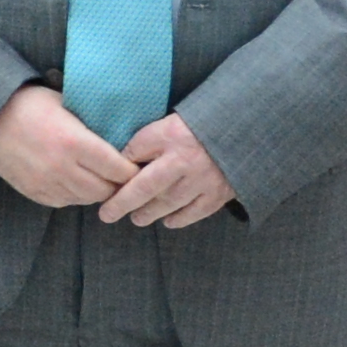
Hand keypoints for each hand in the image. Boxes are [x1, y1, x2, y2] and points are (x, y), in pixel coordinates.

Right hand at [0, 85, 135, 208]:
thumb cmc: (28, 103)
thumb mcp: (65, 104)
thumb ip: (91, 125)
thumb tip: (120, 137)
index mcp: (75, 143)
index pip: (119, 169)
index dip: (132, 170)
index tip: (138, 166)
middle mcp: (62, 168)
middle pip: (105, 190)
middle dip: (117, 184)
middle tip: (122, 176)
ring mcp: (45, 182)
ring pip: (85, 199)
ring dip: (96, 190)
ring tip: (99, 178)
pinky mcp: (32, 191)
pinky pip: (63, 201)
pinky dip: (73, 194)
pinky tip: (73, 180)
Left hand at [99, 113, 237, 228]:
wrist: (243, 131)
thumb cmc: (197, 126)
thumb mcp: (165, 125)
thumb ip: (142, 144)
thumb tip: (118, 163)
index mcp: (170, 139)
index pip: (133, 160)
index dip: (116, 178)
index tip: (102, 192)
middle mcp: (186, 162)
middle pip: (148, 189)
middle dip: (125, 204)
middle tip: (108, 215)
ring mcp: (204, 180)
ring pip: (168, 203)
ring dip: (149, 213)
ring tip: (137, 218)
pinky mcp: (219, 194)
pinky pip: (194, 212)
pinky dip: (179, 219)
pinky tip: (168, 221)